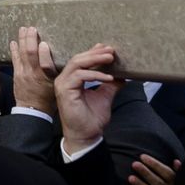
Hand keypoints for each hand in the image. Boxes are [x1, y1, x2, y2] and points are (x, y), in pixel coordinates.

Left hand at [9, 26, 57, 115]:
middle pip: (30, 53)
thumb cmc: (49, 98)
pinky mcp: (16, 75)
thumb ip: (59, 71)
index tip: (44, 43)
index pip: (45, 63)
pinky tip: (13, 42)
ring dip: (21, 39)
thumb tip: (62, 55)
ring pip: (21, 53)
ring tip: (22, 29)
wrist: (33, 110)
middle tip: (31, 28)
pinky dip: (13, 49)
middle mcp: (34, 74)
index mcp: (47, 78)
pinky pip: (14, 60)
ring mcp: (24, 74)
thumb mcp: (58, 85)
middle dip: (30, 39)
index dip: (44, 52)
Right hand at [54, 43, 122, 157]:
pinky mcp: (64, 90)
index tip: (109, 49)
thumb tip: (122, 75)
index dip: (94, 52)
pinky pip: (79, 76)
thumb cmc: (91, 119)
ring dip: (95, 59)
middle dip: (96, 53)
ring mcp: (62, 84)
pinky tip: (108, 77)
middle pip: (79, 58)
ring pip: (77, 64)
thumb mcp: (105, 96)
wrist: (86, 136)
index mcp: (72, 79)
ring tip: (111, 58)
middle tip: (112, 51)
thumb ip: (110, 84)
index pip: (81, 60)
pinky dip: (95, 74)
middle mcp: (64, 79)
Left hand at [128, 154, 178, 184]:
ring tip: (130, 178)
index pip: (166, 172)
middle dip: (146, 173)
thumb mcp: (184, 181)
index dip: (155, 164)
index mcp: (177, 184)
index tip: (142, 156)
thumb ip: (179, 172)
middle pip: (158, 182)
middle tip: (134, 164)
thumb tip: (176, 161)